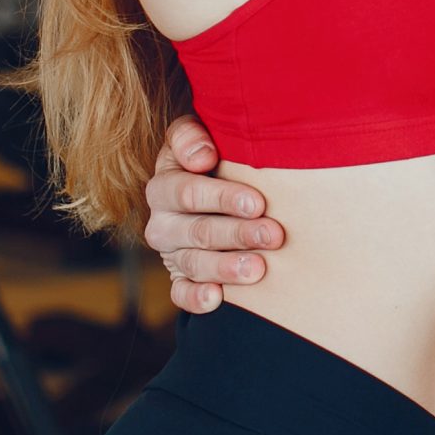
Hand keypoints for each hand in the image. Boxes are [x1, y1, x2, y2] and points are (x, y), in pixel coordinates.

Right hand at [140, 114, 285, 313]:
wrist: (212, 182)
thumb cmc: (214, 154)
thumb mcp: (197, 135)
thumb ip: (190, 136)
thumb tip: (201, 157)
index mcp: (164, 185)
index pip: (188, 192)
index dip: (222, 198)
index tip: (257, 202)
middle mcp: (162, 222)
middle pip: (197, 231)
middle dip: (237, 234)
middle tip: (273, 235)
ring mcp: (171, 253)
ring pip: (194, 264)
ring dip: (226, 268)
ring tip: (259, 269)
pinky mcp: (180, 279)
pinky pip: (181, 293)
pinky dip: (196, 299)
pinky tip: (217, 299)